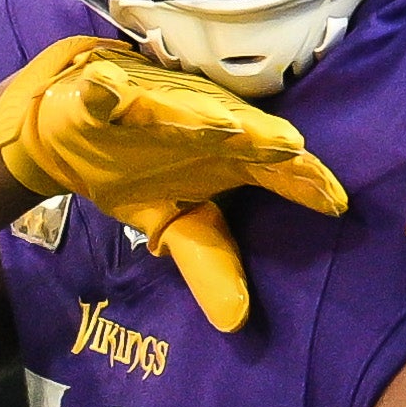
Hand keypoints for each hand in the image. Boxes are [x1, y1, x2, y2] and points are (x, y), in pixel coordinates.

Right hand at [0, 37, 349, 331]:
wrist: (69, 129)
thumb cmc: (138, 167)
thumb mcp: (173, 223)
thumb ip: (209, 263)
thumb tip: (236, 321)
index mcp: (226, 156)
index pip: (276, 171)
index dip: (304, 182)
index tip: (336, 203)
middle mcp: (200, 126)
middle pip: (239, 133)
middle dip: (264, 138)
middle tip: (293, 148)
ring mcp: (152, 108)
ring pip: (179, 110)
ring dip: (199, 117)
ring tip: (225, 128)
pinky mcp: (102, 98)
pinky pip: (104, 93)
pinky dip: (104, 89)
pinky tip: (103, 85)